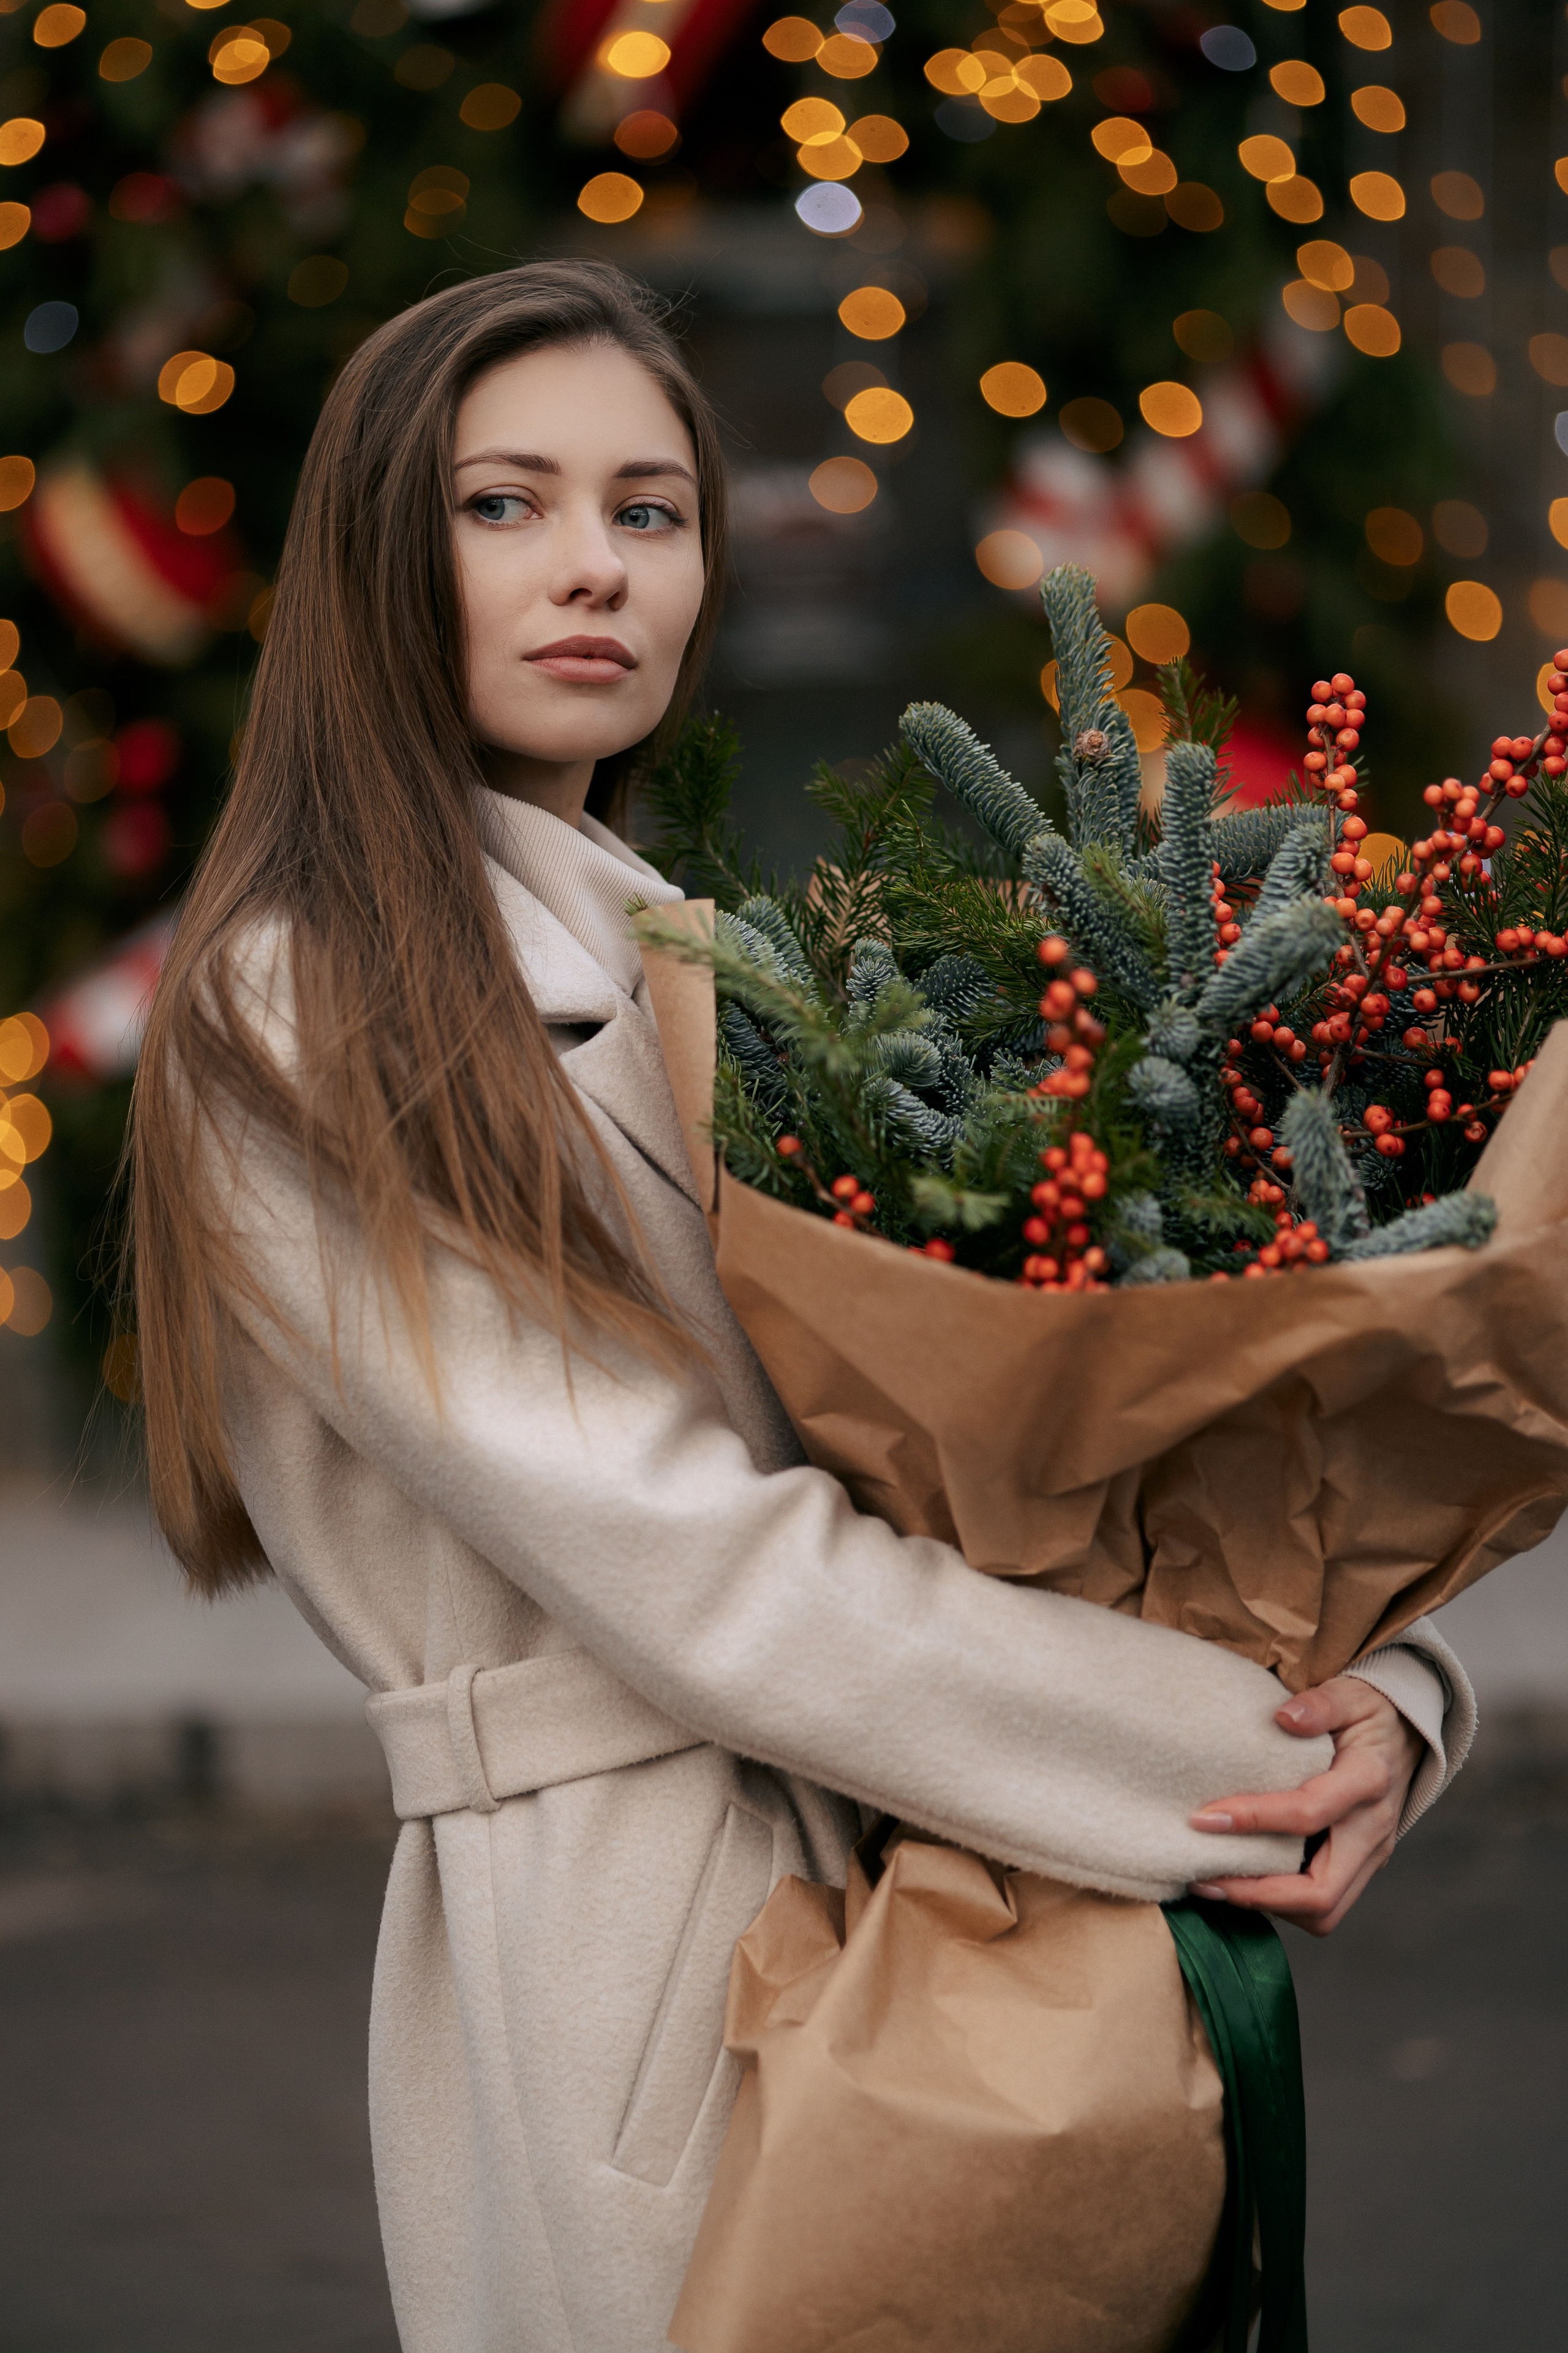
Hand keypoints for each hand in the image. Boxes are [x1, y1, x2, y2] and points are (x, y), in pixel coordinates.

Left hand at [1185, 1677, 1423, 1936]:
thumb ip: (1321, 1703)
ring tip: (1215, 1882)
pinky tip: (1243, 1877)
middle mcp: (1374, 1829)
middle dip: (1258, 1894)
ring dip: (1268, 1905)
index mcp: (1368, 1780)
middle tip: (1204, 1878)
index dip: (1255, 1819)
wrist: (1407, 1734)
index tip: (1204, 1818)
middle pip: (1322, 1892)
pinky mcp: (1361, 1866)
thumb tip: (1284, 1717)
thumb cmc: (1370, 1712)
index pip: (1309, 1812)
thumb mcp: (1350, 1693)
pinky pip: (1323, 1902)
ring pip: (1325, 1911)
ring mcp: (1371, 1854)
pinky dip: (1281, 1900)